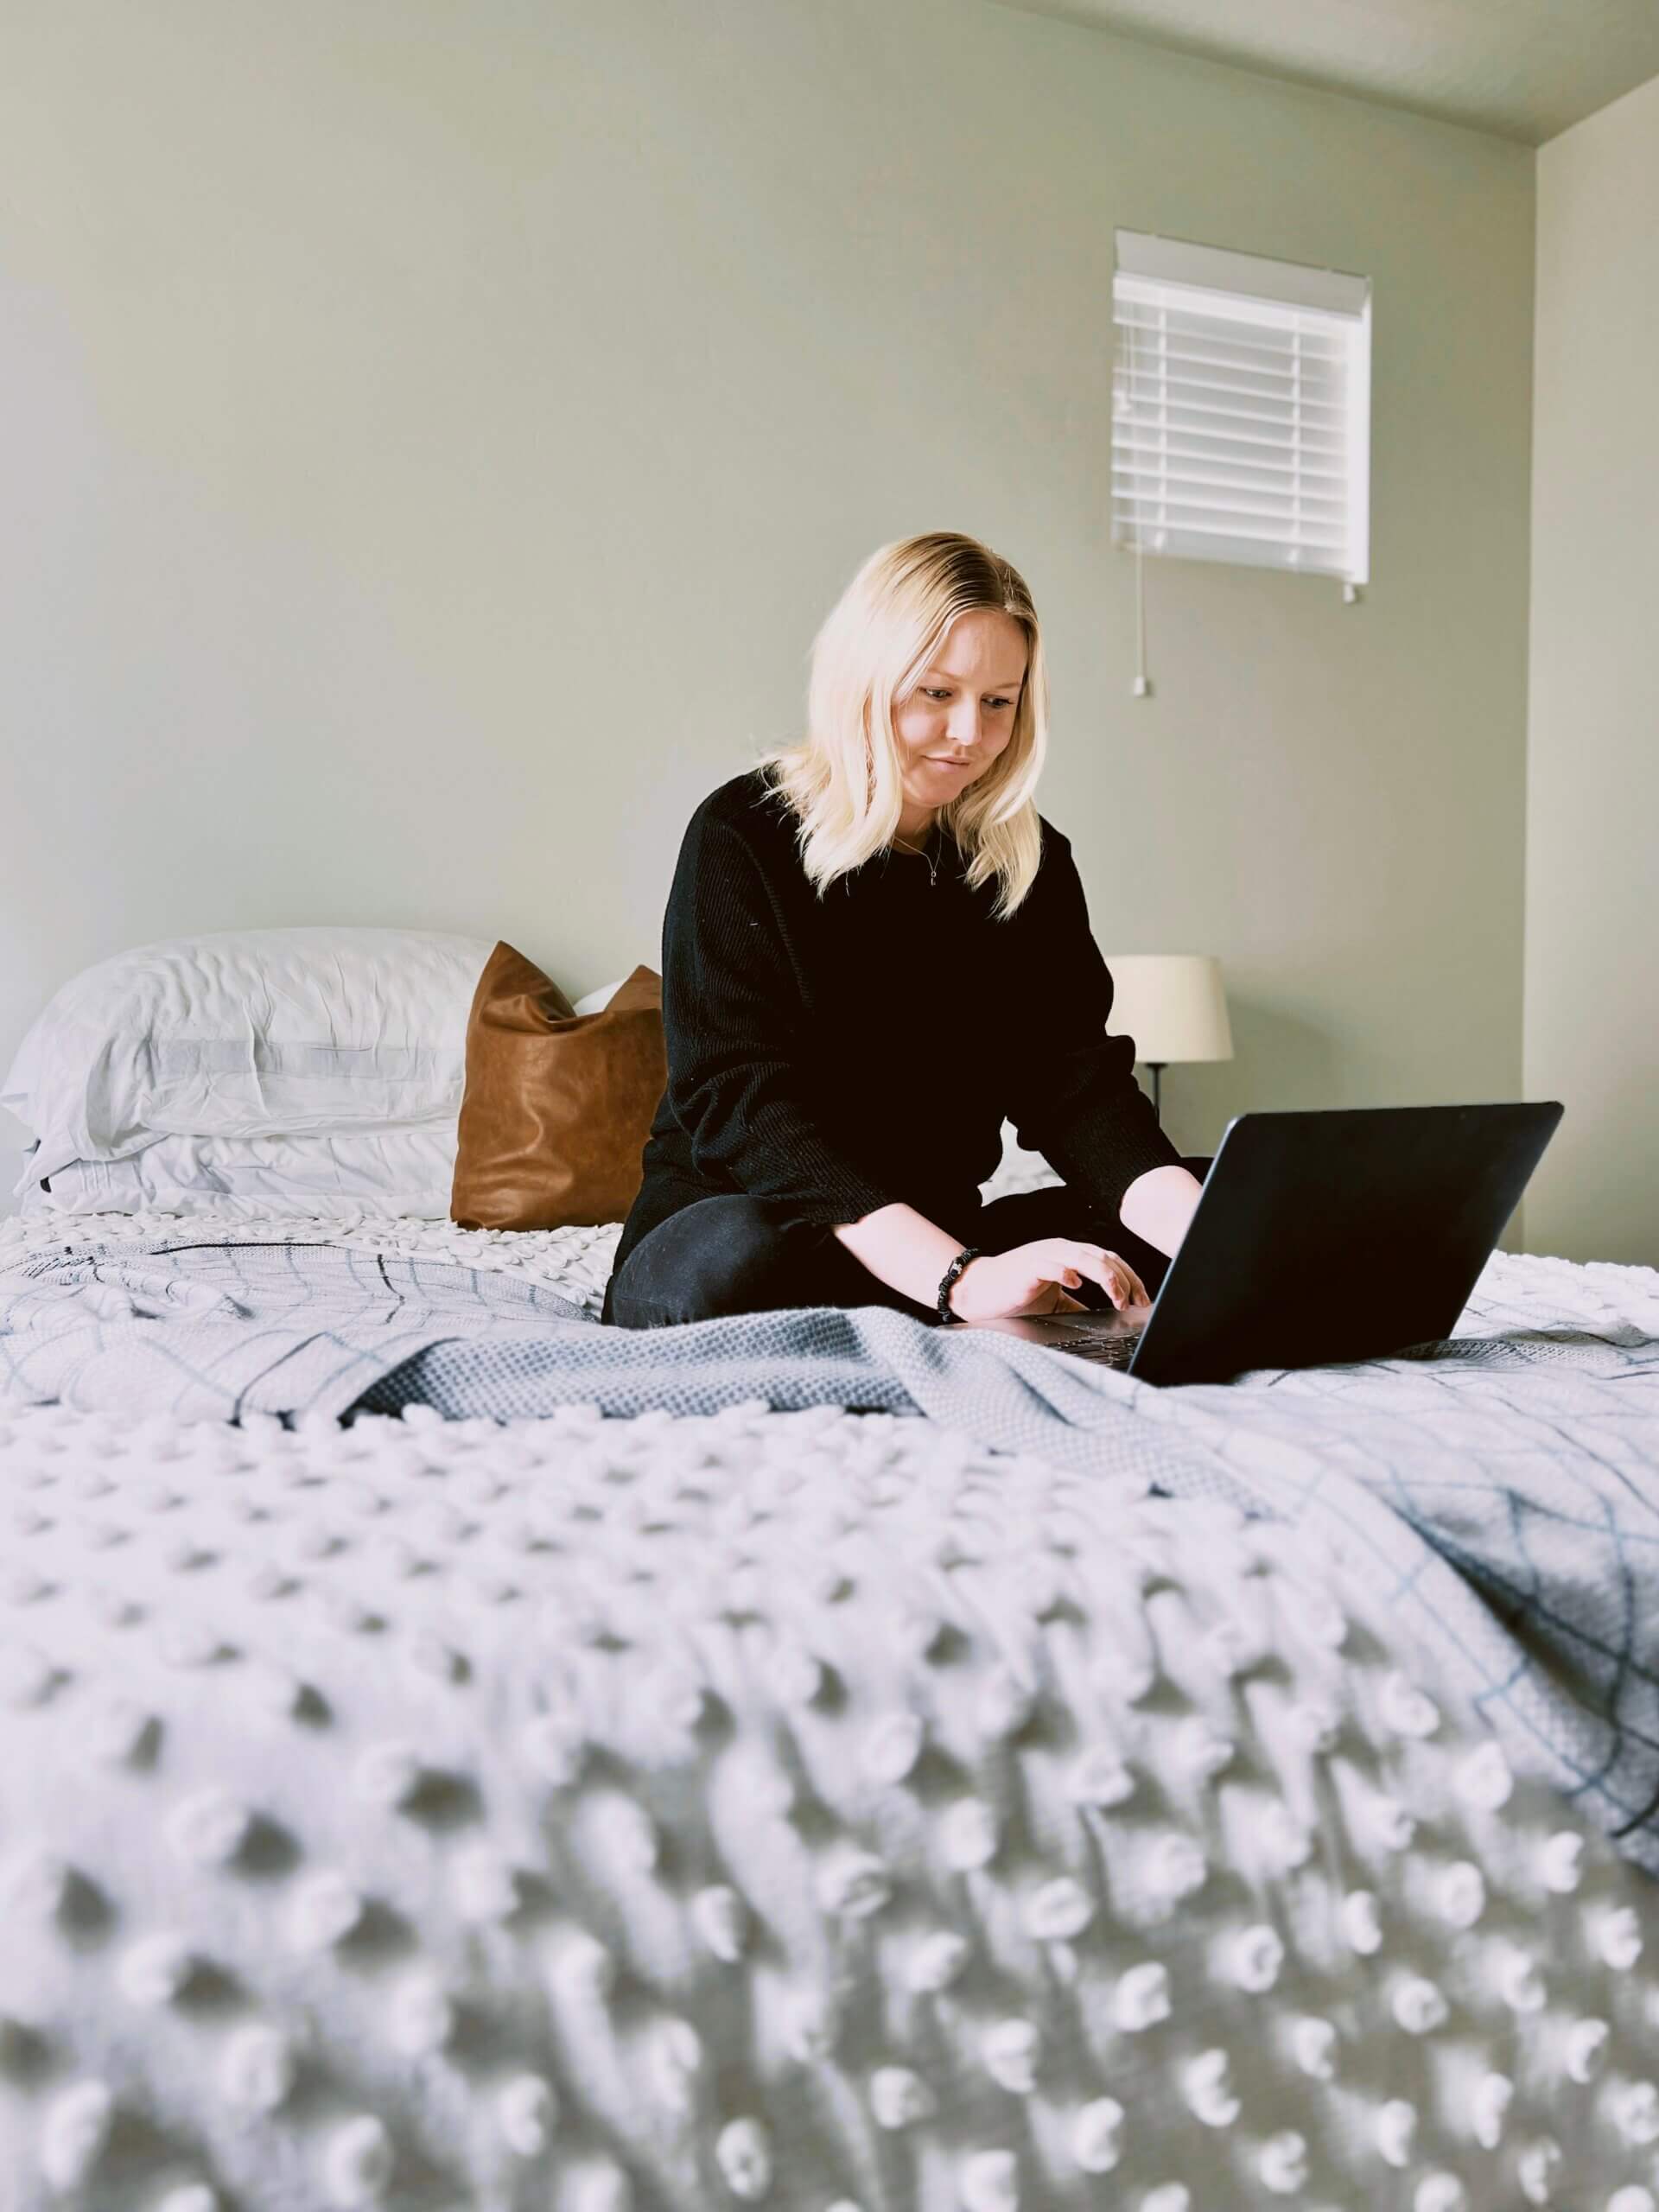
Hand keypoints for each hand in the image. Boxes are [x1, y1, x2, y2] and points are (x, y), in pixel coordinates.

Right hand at [948, 1239, 1149, 1322]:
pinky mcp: (1028, 1266)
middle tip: (1135, 1303)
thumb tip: (1107, 1318)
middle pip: (1104, 1257)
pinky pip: (1052, 1264)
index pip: (1110, 1259)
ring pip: (1085, 1257)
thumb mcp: (1056, 1302)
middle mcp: (1061, 1250)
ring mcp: (1045, 1255)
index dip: (1131, 1278)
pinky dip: (1067, 1273)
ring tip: (1117, 1297)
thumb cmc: (1016, 1293)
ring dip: (1106, 1277)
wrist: (979, 1290)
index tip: (1142, 1300)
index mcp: (1070, 1255)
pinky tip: (1076, 1286)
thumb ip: (1080, 1304)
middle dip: (1125, 1280)